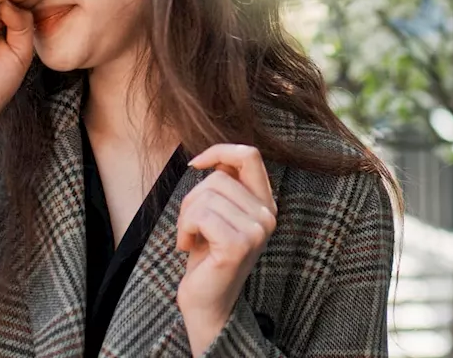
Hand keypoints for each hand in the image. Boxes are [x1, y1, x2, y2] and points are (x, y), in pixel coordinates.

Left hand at [176, 144, 277, 355]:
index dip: (219, 151)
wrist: (206, 301)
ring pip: (206, 195)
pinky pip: (201, 215)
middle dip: (192, 199)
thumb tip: (214, 155)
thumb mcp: (218, 212)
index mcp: (266, 203)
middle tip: (190, 225)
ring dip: (186, 217)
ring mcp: (257, 231)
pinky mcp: (239, 245)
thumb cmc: (207, 255)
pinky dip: (184, 229)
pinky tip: (187, 246)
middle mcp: (268, 215)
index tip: (195, 165)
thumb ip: (224, 184)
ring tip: (189, 237)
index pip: (249, 155)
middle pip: (218, 177)